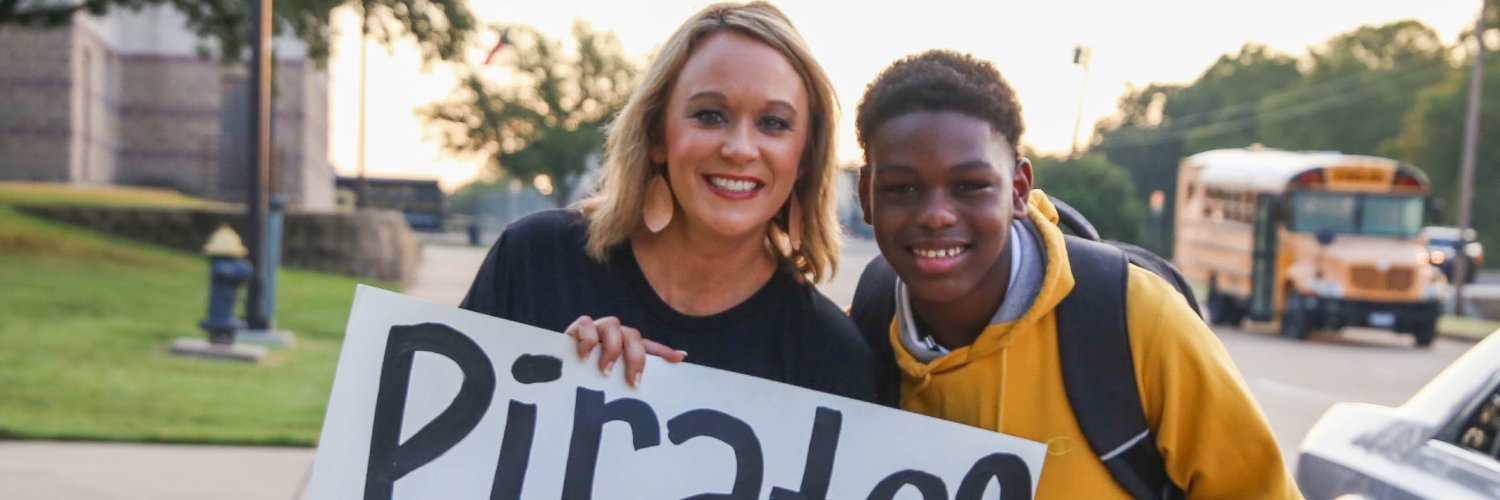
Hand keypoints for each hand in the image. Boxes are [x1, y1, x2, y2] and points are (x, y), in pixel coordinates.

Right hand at [564, 315, 686, 386]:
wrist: (557, 371)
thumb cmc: (589, 377)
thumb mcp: (611, 382)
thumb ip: (629, 382)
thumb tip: (665, 376)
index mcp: (627, 346)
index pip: (649, 346)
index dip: (665, 352)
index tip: (680, 359)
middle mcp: (615, 334)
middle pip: (633, 336)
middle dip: (636, 359)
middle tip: (633, 383)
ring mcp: (597, 328)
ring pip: (613, 326)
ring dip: (612, 349)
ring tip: (605, 371)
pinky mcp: (577, 328)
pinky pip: (586, 324)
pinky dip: (587, 341)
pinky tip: (584, 358)